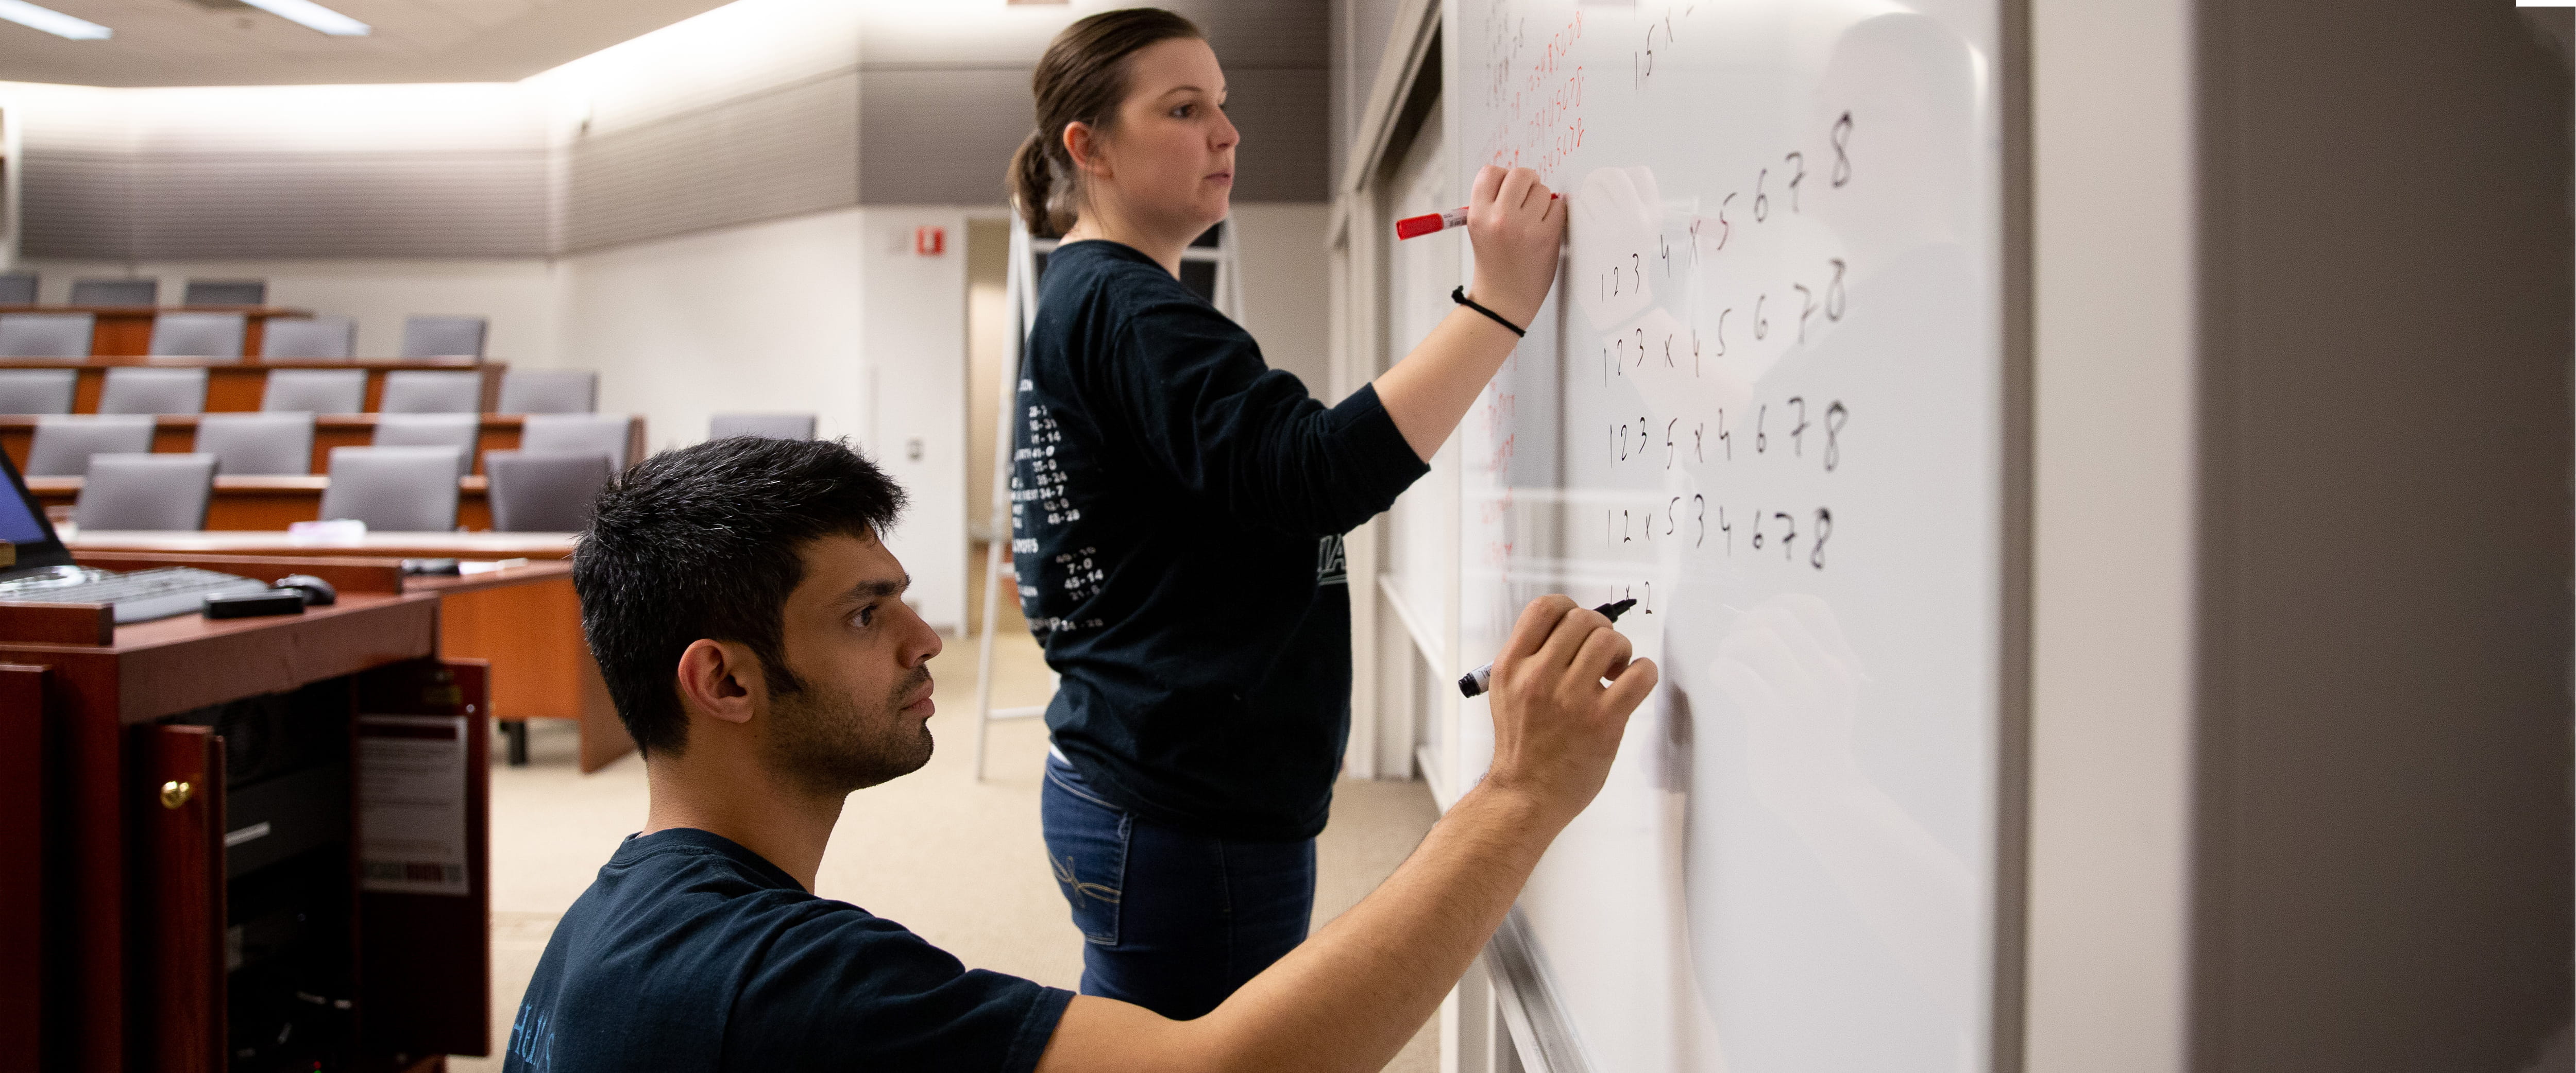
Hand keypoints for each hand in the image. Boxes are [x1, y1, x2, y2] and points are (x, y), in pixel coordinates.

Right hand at [1465, 165, 1565, 326]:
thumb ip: (1493, 202)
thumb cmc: (1494, 264)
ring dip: (1542, 201)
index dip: (1502, 177)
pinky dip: (1555, 214)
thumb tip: (1520, 179)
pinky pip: (1559, 206)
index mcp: (1478, 214)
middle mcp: (1499, 218)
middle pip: (1521, 174)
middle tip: (1527, 201)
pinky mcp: (1546, 237)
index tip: (1508, 191)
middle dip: (1527, 183)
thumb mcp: (1479, 230)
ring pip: (1543, 189)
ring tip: (1534, 221)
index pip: (1491, 171)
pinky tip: (1545, 229)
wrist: (1502, 302)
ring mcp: (1524, 227)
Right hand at [1481, 595, 1657, 825]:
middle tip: (1601, 655)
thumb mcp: (1507, 693)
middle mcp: (1538, 678)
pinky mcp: (1603, 722)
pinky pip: (1640, 674)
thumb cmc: (1522, 746)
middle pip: (1582, 620)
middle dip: (1599, 630)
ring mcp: (1571, 700)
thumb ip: (1530, 659)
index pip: (1544, 608)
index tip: (1576, 628)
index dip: (1569, 608)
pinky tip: (1633, 682)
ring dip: (1620, 650)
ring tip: (1614, 671)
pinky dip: (1644, 671)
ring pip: (1610, 641)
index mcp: (1512, 667)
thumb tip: (1572, 628)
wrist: (1526, 796)